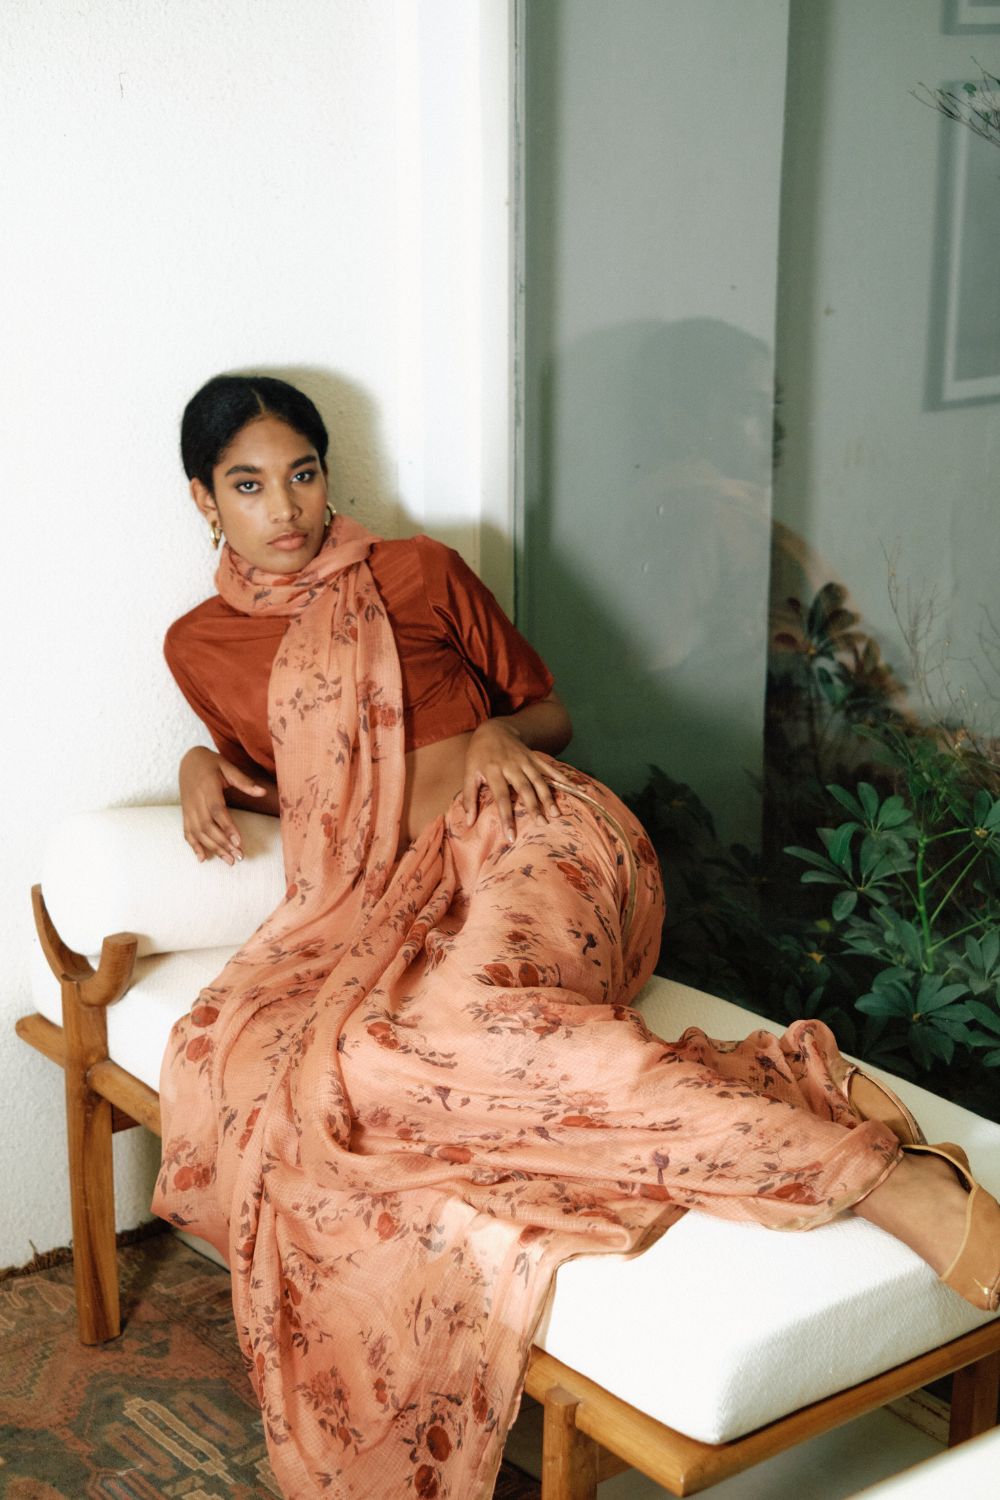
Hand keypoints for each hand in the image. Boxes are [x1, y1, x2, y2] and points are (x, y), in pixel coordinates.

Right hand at [179, 747, 265, 863]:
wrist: (188, 760)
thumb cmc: (211, 763)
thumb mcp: (228, 767)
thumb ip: (244, 781)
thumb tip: (262, 792)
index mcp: (208, 787)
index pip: (217, 810)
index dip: (227, 827)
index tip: (238, 841)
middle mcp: (196, 800)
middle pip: (207, 826)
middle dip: (223, 843)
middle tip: (238, 857)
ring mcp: (188, 808)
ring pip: (198, 832)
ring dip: (213, 848)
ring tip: (229, 860)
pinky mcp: (185, 813)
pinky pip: (187, 832)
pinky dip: (194, 846)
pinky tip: (203, 858)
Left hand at [462, 720, 558, 842]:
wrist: (494, 730)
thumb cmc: (479, 755)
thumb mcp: (469, 773)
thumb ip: (469, 797)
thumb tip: (468, 822)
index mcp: (493, 771)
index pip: (501, 797)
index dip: (506, 817)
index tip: (510, 836)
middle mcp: (511, 766)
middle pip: (524, 788)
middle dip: (534, 806)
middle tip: (541, 824)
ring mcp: (526, 761)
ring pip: (539, 780)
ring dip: (548, 797)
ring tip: (556, 814)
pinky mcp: (535, 759)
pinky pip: (551, 769)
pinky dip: (565, 779)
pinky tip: (578, 789)